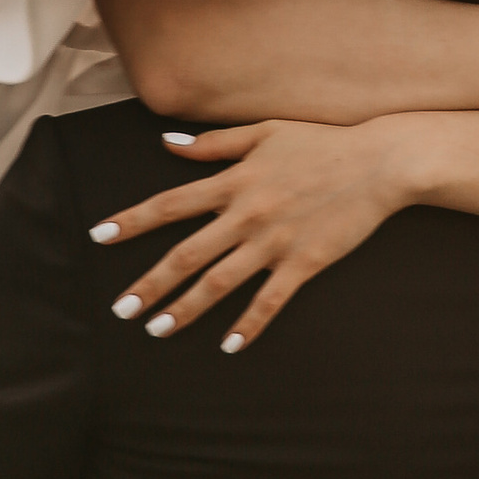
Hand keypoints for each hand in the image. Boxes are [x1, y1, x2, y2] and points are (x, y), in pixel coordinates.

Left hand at [93, 118, 423, 352]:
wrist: (379, 162)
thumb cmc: (321, 142)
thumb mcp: (264, 132)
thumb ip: (213, 143)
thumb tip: (166, 143)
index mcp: (234, 181)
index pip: (170, 204)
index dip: (132, 220)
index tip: (99, 236)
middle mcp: (246, 214)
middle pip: (186, 254)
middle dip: (149, 283)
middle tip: (121, 309)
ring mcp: (274, 241)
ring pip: (219, 282)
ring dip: (186, 308)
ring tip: (157, 330)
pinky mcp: (304, 262)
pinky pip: (269, 300)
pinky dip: (248, 325)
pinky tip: (228, 345)